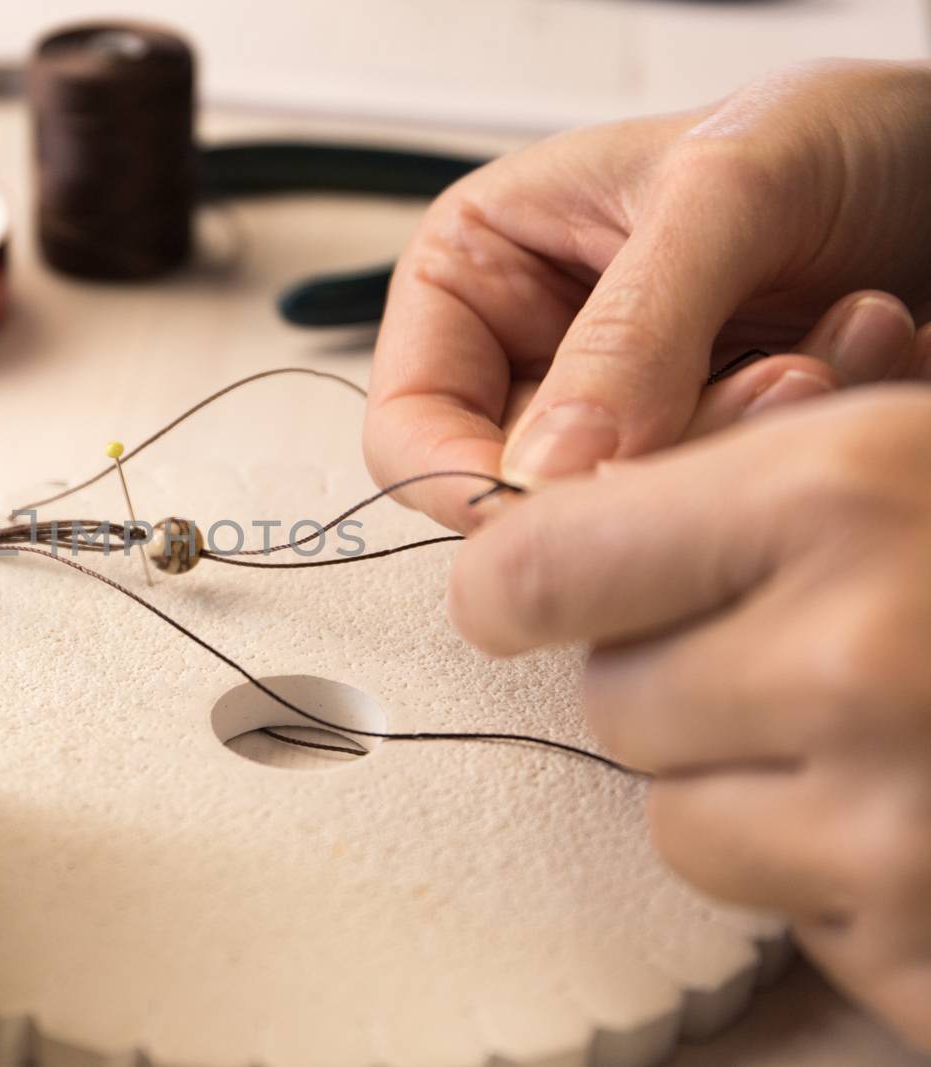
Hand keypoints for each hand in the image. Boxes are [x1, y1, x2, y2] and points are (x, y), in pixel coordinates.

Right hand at [365, 60, 930, 530]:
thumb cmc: (836, 134)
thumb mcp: (725, 192)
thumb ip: (630, 330)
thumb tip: (545, 471)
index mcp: (480, 271)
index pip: (411, 426)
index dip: (467, 481)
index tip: (563, 504)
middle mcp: (537, 351)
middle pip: (522, 485)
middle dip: (649, 455)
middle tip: (764, 385)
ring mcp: (622, 411)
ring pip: (618, 514)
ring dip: (738, 450)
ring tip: (824, 355)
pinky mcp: (703, 449)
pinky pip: (707, 514)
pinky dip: (787, 461)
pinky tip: (846, 364)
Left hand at [448, 386, 930, 1048]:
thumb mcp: (924, 442)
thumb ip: (758, 468)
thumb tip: (547, 521)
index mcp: (843, 496)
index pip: (538, 566)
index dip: (521, 584)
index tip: (523, 594)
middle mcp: (856, 660)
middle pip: (611, 703)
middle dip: (673, 684)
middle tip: (795, 654)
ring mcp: (898, 828)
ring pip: (683, 825)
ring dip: (750, 792)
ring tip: (891, 741)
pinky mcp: (929, 952)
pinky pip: (792, 922)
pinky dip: (840, 886)